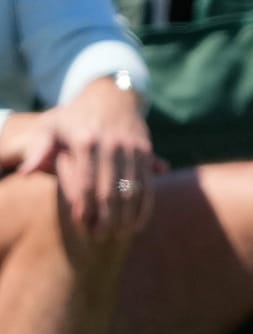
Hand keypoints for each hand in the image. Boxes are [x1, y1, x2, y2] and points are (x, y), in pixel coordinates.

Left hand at [12, 76, 155, 239]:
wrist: (110, 96)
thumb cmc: (74, 116)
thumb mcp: (50, 126)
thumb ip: (38, 150)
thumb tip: (24, 173)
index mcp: (84, 140)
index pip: (85, 183)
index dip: (85, 208)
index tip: (83, 227)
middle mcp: (110, 144)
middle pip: (110, 191)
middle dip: (107, 218)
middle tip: (102, 237)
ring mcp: (131, 148)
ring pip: (132, 191)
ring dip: (127, 217)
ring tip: (120, 235)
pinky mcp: (146, 151)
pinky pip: (148, 185)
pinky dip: (144, 207)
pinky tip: (137, 223)